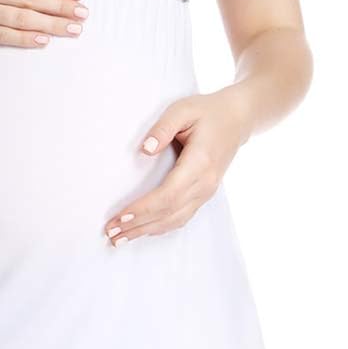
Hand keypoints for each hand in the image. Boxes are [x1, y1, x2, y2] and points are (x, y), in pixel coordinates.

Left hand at [103, 89, 249, 244]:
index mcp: (199, 164)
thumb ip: (163, 128)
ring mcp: (206, 191)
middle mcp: (205, 183)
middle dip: (138, 225)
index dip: (143, 209)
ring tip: (119, 239)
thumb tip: (145, 150)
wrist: (237, 119)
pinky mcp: (204, 193)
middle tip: (110, 233)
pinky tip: (143, 231)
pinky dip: (160, 227)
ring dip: (146, 231)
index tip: (120, 217)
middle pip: (168, 213)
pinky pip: (181, 217)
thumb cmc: (207, 112)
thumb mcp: (183, 110)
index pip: (168, 195)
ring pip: (175, 220)